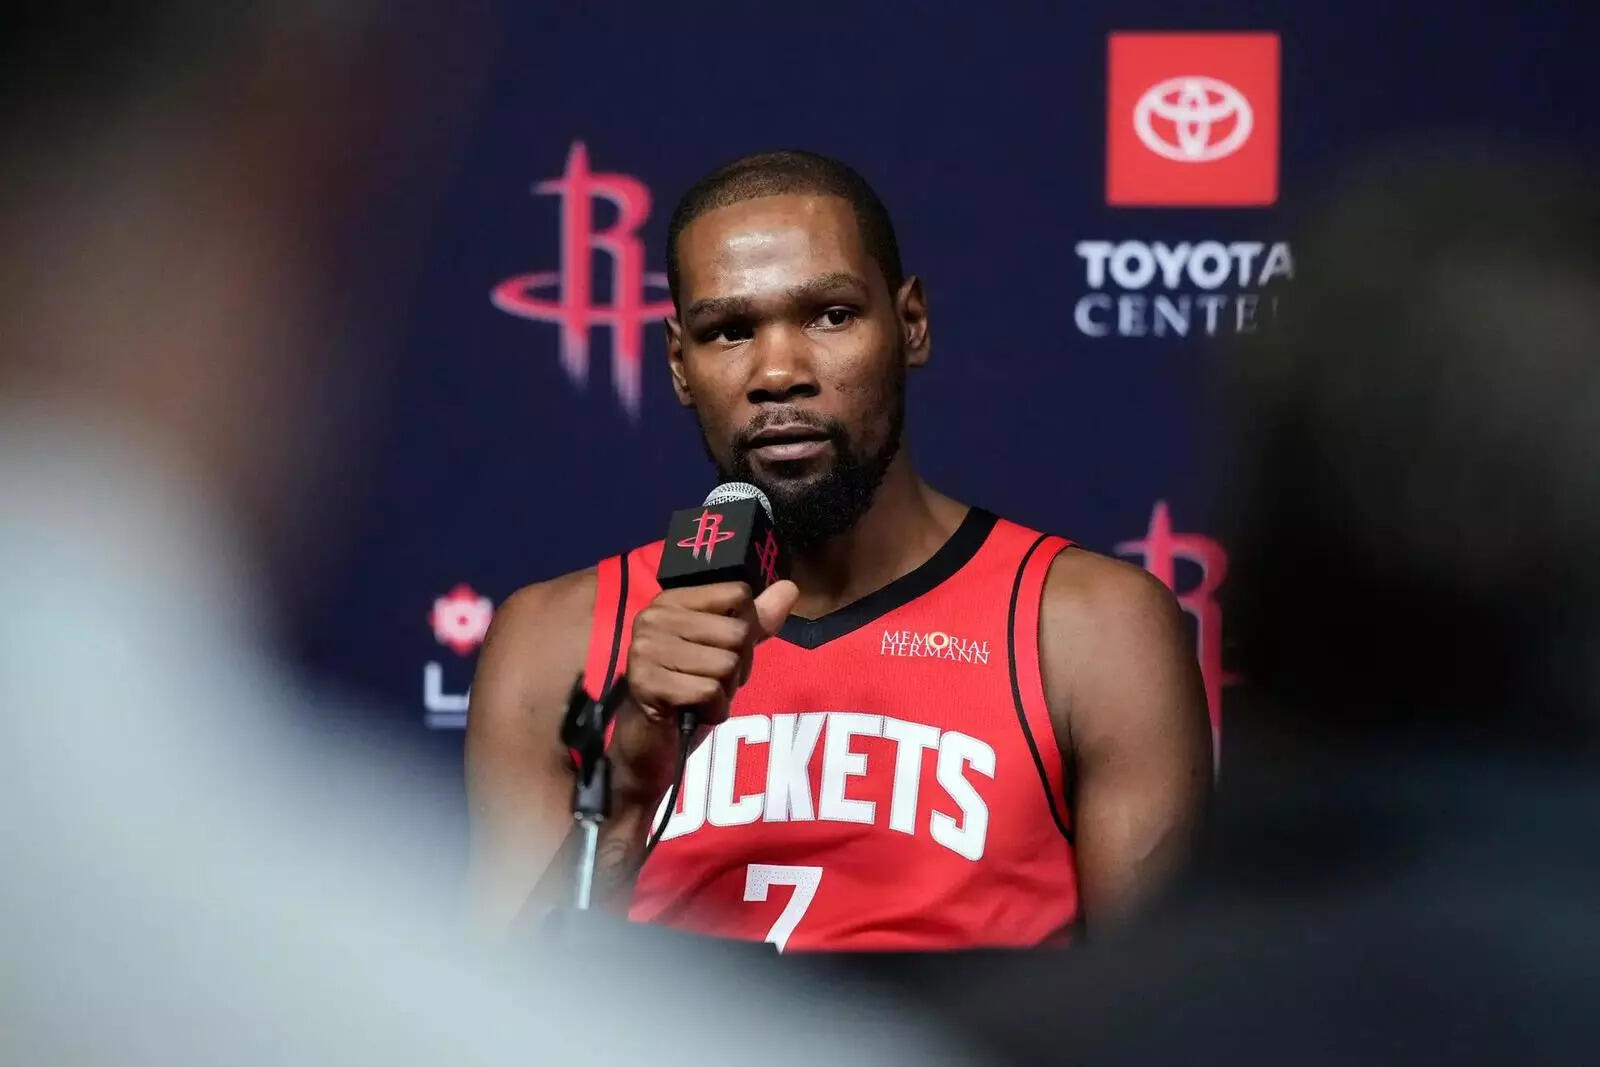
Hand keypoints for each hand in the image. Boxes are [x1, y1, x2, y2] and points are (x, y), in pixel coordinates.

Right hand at [611, 579, 797, 803]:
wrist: (650, 740)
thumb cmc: (689, 689)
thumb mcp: (726, 650)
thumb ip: (756, 620)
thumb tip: (789, 587)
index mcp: (672, 601)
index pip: (738, 594)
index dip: (746, 628)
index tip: (723, 650)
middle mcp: (654, 618)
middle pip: (737, 632)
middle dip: (738, 666)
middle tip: (712, 681)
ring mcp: (646, 650)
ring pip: (726, 663)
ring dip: (725, 691)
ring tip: (701, 696)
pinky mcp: (647, 684)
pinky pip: (710, 691)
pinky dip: (714, 710)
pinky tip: (695, 711)